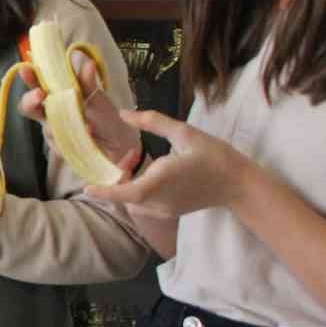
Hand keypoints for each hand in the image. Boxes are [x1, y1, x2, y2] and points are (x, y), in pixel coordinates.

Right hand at [17, 51, 143, 178]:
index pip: (37, 85)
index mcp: (57, 98)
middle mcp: (51, 115)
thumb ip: (88, 83)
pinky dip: (75, 137)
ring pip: (47, 127)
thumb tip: (87, 63)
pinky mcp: (61, 150)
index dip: (29, 78)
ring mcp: (54, 133)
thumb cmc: (105, 119)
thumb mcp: (97, 98)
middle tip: (39, 94)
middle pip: (28, 108)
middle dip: (30, 100)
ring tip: (86, 122)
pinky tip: (88, 133)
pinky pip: (60, 144)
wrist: (120, 145)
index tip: (26, 69)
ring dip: (63, 122)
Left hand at [85, 110, 251, 216]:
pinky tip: (153, 172)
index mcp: (159, 183)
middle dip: (118, 175)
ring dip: (128, 182)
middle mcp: (158, 202)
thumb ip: (152, 122)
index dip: (104, 192)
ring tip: (140, 159)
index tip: (86, 188)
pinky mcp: (169, 212)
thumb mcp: (184, 133)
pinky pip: (144, 203)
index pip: (124, 193)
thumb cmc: (214, 156)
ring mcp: (164, 211)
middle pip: (124, 194)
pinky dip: (139, 189)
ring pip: (133, 200)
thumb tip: (124, 114)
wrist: (239, 184)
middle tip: (131, 154)